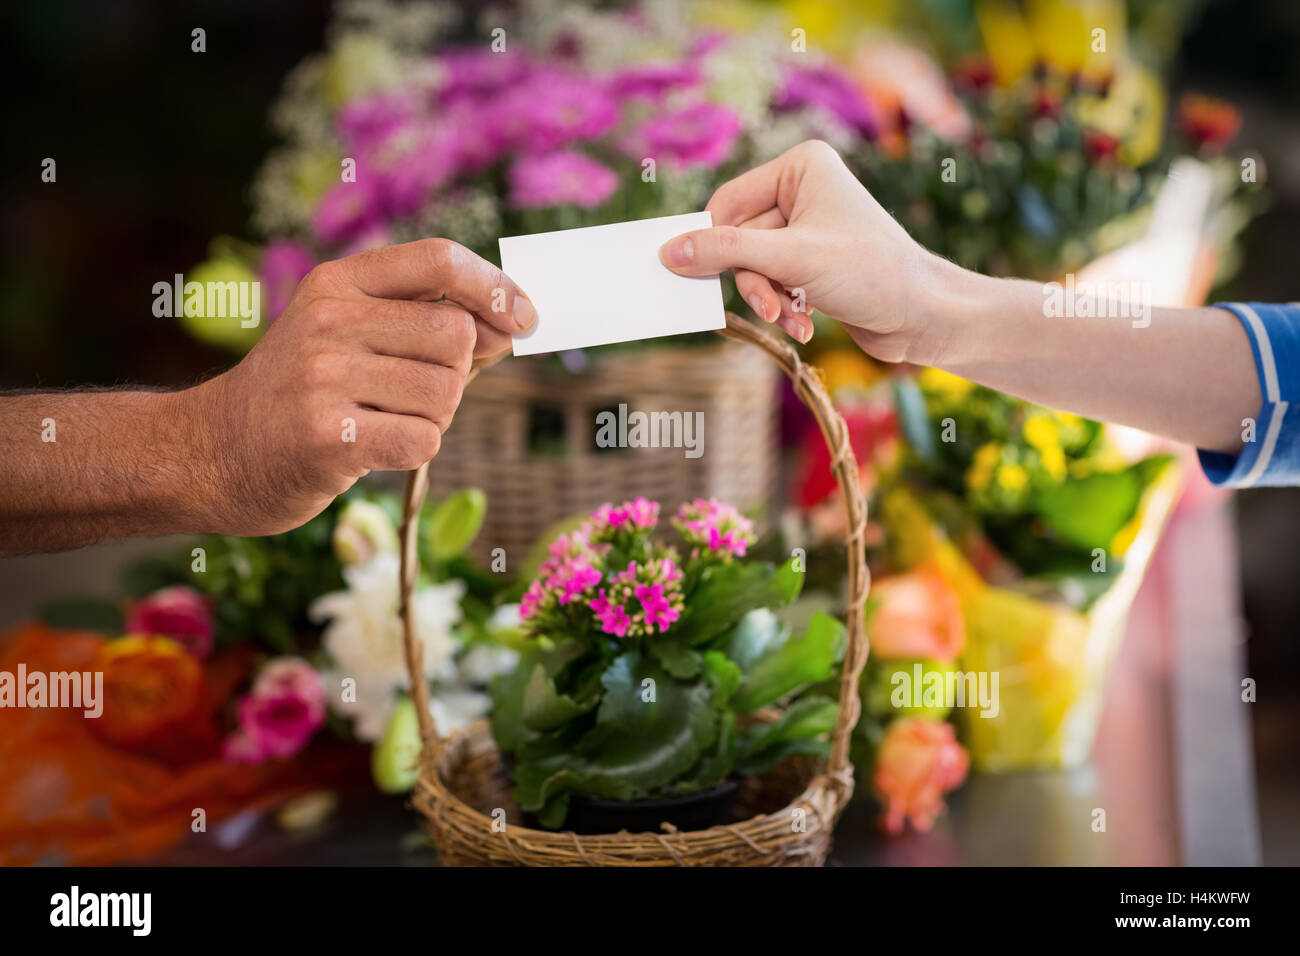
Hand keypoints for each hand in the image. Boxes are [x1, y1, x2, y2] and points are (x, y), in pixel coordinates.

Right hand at [181, 238, 534, 536]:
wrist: (210, 453)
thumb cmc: (299, 395)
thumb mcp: (346, 335)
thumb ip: (422, 323)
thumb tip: (512, 323)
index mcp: (337, 282)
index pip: (438, 258)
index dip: (494, 286)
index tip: (525, 318)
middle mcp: (329, 320)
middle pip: (456, 334)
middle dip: (455, 374)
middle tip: (411, 393)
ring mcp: (324, 377)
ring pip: (446, 393)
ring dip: (433, 417)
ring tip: (381, 419)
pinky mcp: (328, 436)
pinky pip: (424, 440)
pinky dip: (415, 450)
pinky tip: (372, 448)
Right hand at [658, 139, 955, 362]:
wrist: (924, 316)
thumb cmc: (871, 274)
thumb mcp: (790, 259)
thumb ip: (726, 252)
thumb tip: (669, 252)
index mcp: (801, 167)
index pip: (728, 203)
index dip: (715, 243)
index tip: (695, 277)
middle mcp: (803, 190)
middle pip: (740, 239)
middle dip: (754, 280)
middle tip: (770, 306)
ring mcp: (808, 227)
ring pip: (754, 267)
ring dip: (769, 299)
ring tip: (791, 319)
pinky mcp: (813, 262)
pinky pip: (773, 282)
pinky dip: (783, 306)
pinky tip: (804, 323)